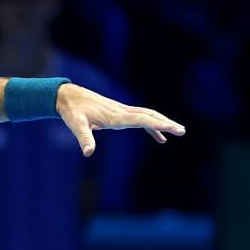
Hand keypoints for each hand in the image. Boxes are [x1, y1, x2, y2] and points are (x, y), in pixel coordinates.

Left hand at [54, 84, 185, 156]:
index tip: (171, 128)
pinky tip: (159, 139)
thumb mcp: (76, 125)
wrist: (68, 97)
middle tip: (181, 130)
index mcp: (115, 115)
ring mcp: (122, 111)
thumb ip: (84, 138)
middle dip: (166, 123)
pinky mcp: (119, 113)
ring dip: (162, 123)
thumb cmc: (72, 111)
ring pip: (147, 116)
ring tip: (178, 131)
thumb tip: (88, 152)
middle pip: (149, 116)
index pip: (141, 119)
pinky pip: (140, 120)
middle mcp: (122, 112)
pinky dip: (151, 128)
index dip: (157, 124)